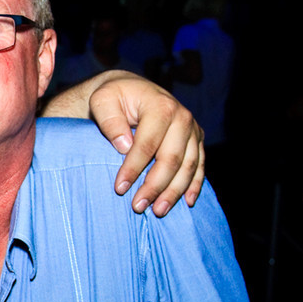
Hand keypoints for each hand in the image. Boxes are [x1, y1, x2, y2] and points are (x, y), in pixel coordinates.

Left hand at [87, 71, 203, 216]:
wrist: (132, 90)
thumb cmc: (114, 97)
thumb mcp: (102, 100)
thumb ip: (110, 120)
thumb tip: (124, 145)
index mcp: (161, 106)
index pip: (147, 144)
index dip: (134, 168)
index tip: (119, 188)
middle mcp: (182, 117)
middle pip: (172, 159)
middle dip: (155, 186)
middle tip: (138, 207)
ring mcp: (193, 130)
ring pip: (189, 166)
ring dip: (174, 191)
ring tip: (158, 211)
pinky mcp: (197, 140)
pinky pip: (200, 165)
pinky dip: (194, 185)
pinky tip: (187, 202)